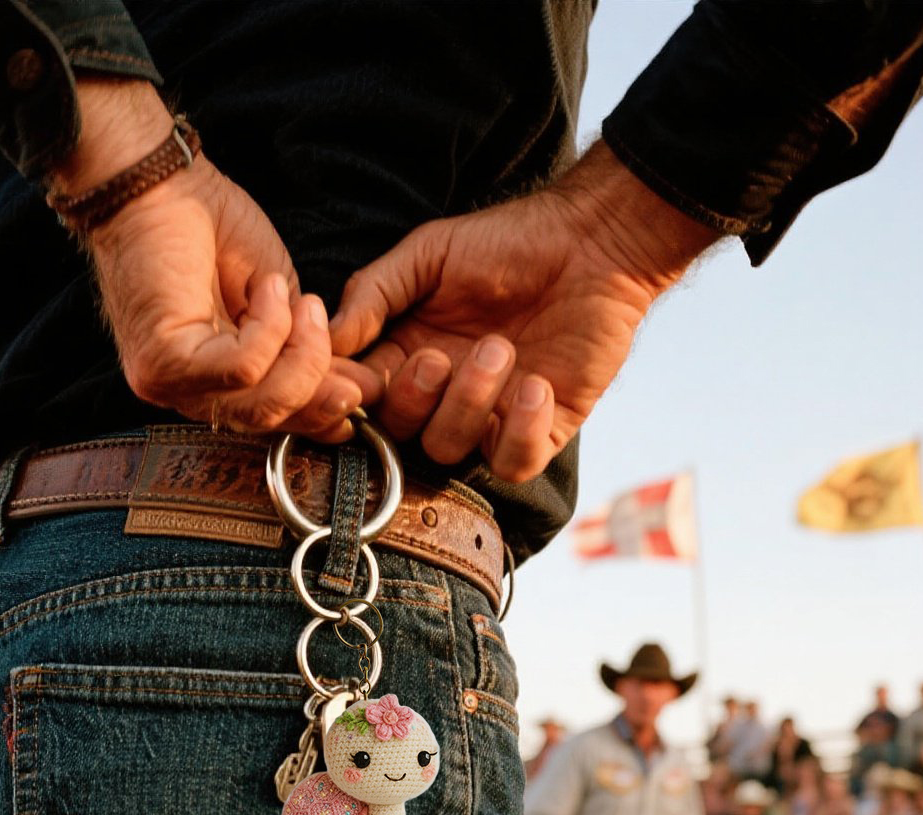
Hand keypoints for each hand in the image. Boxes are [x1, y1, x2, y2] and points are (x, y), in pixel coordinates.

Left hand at [54, 80, 379, 440]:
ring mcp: (172, 385)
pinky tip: (267, 290)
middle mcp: (191, 394)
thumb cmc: (213, 229)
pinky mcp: (162, 365)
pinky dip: (269, 328)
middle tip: (329, 331)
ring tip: (299, 304)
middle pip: (272, 419)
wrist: (160, 182)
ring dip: (299, 350)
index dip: (323, 411)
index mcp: (217, 384)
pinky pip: (241, 369)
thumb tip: (357, 392)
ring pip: (260, 404)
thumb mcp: (281, 303)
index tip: (365, 387)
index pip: (275, 418)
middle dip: (317, 381)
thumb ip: (306, 351)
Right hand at [329, 142, 719, 480]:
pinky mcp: (541, 429)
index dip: (353, 395)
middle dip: (413, 400)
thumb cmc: (511, 241)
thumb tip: (329, 336)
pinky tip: (536, 385)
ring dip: (468, 405)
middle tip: (440, 357)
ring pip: (450, 450)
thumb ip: (374, 290)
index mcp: (406, 354)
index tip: (359, 374)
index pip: (360, 397)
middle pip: (398, 434)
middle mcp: (443, 394)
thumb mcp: (429, 252)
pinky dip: (520, 433)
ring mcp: (490, 416)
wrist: (594, 242)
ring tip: (501, 349)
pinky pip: (513, 464)